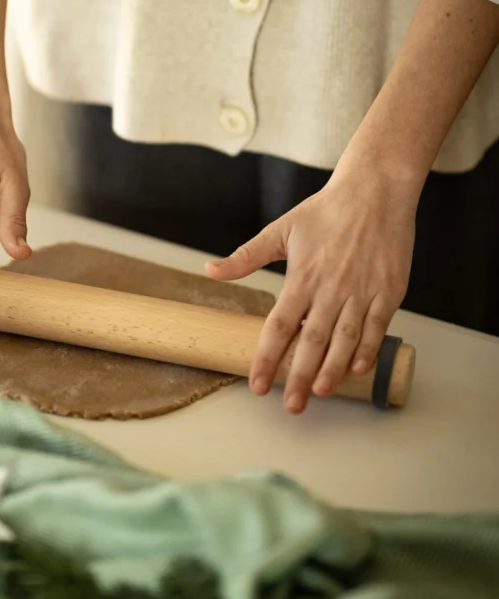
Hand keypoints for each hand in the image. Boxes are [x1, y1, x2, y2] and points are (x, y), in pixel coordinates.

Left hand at [206, 174, 415, 412]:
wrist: (374, 192)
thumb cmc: (325, 210)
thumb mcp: (280, 230)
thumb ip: (246, 256)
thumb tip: (210, 270)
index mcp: (302, 277)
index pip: (279, 326)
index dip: (267, 357)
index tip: (257, 384)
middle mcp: (331, 288)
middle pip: (312, 341)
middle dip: (300, 376)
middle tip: (291, 406)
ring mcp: (362, 291)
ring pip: (345, 339)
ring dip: (333, 369)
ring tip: (320, 393)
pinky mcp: (388, 290)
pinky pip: (377, 326)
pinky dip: (368, 348)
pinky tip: (357, 369)